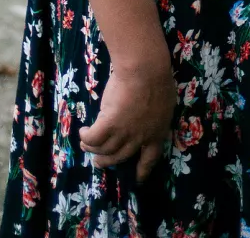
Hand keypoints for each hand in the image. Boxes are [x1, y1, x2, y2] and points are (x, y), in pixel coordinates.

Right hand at [78, 56, 176, 182]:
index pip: (150, 159)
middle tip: (99, 161)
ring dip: (93, 150)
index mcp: (156, 134)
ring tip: (85, 145)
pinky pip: (94, 138)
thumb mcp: (165, 103)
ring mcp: (123, 133)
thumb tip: (150, 114)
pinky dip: (87, 138)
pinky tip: (83, 132)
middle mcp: (139, 139)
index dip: (142, 171)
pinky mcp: (109, 123)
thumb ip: (156, 114)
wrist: (146, 70)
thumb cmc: (158, 79)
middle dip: (108, 161)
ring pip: (105, 150)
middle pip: (121, 157)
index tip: (137, 179)